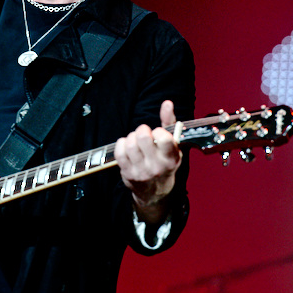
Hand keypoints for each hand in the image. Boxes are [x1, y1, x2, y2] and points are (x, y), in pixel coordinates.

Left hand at [114, 100, 182, 223]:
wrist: (155, 190)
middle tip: (144, 133)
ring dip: (131, 137)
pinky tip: (127, 146)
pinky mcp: (127, 173)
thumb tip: (167, 102)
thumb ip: (170, 123)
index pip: (164, 139)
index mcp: (171, 158)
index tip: (158, 133)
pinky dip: (122, 144)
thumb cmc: (164, 161)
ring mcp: (141, 171)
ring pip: (130, 144)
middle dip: (142, 130)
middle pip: (143, 138)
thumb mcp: (173, 145)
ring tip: (136, 140)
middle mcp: (157, 166)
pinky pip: (119, 152)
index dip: (158, 131)